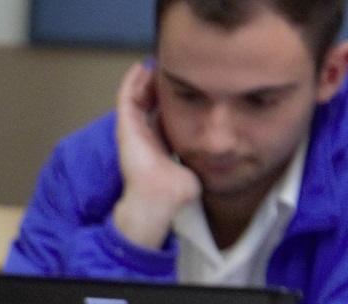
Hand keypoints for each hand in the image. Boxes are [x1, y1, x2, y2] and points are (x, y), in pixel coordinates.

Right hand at [111, 61, 201, 249]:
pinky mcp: (126, 125)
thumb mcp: (195, 165)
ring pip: (135, 96)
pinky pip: (126, 96)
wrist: (162, 196)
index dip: (168, 99)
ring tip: (153, 64)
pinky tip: (142, 67)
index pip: (160, 116)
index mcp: (156, 145)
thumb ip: (203, 156)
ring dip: (143, 79)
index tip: (181, 84)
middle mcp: (142, 136)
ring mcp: (131, 130)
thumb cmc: (179, 189)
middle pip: (146, 103)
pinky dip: (132, 81)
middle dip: (155, 85)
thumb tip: (222, 152)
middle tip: (167, 68)